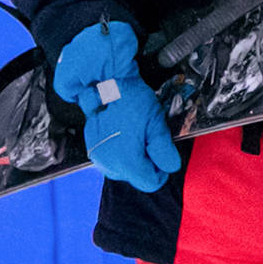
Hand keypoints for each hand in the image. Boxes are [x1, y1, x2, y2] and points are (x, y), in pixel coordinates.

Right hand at [53, 21, 182, 192]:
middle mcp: (109, 163)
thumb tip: (170, 166)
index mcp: (127, 162)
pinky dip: (121, 151)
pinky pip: (111, 159)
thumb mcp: (156, 124)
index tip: (163, 153)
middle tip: (150, 138)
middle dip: (147, 162)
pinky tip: (124, 132)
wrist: (105, 80)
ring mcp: (98, 156)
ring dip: (134, 157)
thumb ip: (164, 151)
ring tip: (137, 133)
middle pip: (136, 177)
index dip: (161, 170)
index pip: (150, 183)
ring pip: (123, 169)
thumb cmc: (131, 99)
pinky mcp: (92, 147)